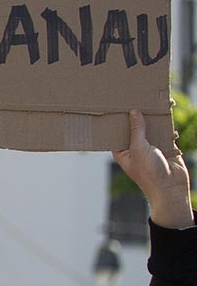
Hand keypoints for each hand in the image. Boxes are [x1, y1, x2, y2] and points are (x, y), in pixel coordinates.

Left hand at [113, 110, 193, 228]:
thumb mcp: (138, 148)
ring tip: (154, 102)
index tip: (115, 106)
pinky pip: (166, 132)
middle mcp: (135, 148)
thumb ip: (137, 129)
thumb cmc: (148, 172)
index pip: (117, 132)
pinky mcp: (166, 147)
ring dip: (154, 118)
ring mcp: (151, 147)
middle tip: (135, 98)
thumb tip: (133, 112)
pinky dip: (167, 125)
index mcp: (122, 151)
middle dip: (137, 116)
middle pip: (135, 128)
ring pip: (151, 128)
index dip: (117, 121)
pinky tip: (168, 112)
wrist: (170, 187)